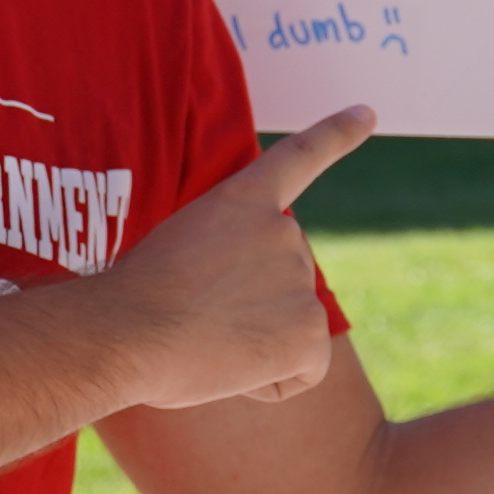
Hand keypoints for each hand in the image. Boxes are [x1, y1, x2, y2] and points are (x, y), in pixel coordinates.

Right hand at [90, 107, 373, 408]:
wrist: (125, 331)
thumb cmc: (126, 304)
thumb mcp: (172, 253)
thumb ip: (220, 260)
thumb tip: (234, 310)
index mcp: (241, 201)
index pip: (298, 158)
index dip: (336, 134)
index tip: (368, 113)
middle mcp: (282, 230)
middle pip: (283, 280)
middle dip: (248, 306)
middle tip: (195, 315)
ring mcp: (299, 278)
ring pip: (288, 328)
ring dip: (252, 345)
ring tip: (202, 339)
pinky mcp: (309, 330)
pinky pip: (301, 370)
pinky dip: (269, 381)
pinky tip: (229, 367)